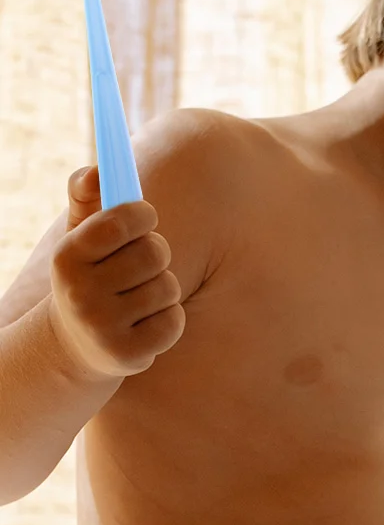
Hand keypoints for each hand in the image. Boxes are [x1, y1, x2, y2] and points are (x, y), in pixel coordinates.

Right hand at [47, 165, 184, 379]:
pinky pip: (174, 321)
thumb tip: (96, 170)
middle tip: (143, 265)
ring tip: (142, 298)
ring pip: (169, 287)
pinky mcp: (127, 354)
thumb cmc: (89, 279)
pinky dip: (170, 319)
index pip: (120, 221)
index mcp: (68, 256)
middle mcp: (80, 291)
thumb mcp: (79, 239)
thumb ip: (86, 199)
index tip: (145, 218)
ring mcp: (102, 326)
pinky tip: (148, 323)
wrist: (77, 346)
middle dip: (157, 255)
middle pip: (154, 252)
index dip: (143, 215)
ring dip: (164, 289)